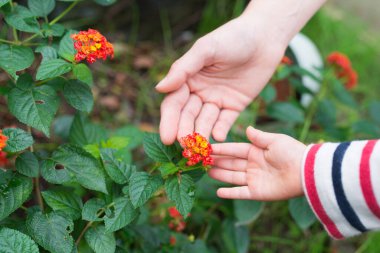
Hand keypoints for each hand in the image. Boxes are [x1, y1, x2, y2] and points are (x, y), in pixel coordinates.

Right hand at [156, 13, 285, 143]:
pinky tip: (218, 137)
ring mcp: (217, 100)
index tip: (167, 138)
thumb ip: (183, 69)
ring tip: (200, 147)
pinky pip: (225, 121)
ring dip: (202, 134)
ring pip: (205, 121)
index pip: (174, 103)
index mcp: (188, 79)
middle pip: (188, 116)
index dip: (170, 121)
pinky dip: (221, 130)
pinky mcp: (234, 106)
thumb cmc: (232, 38)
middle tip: (185, 147)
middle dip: (185, 132)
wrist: (264, 37)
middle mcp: (199, 91)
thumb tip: (159, 88)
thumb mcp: (206, 49)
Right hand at [208, 126, 305, 200]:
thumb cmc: (291, 152)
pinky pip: (240, 193)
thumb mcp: (274, 140)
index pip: (234, 149)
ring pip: (232, 177)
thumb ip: (259, 137)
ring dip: (219, 174)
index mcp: (256, 151)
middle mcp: (253, 165)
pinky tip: (218, 191)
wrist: (305, 172)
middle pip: (231, 163)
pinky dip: (229, 193)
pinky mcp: (257, 192)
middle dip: (217, 161)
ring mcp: (254, 179)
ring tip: (206, 171)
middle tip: (202, 160)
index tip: (207, 147)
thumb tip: (248, 129)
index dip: (221, 149)